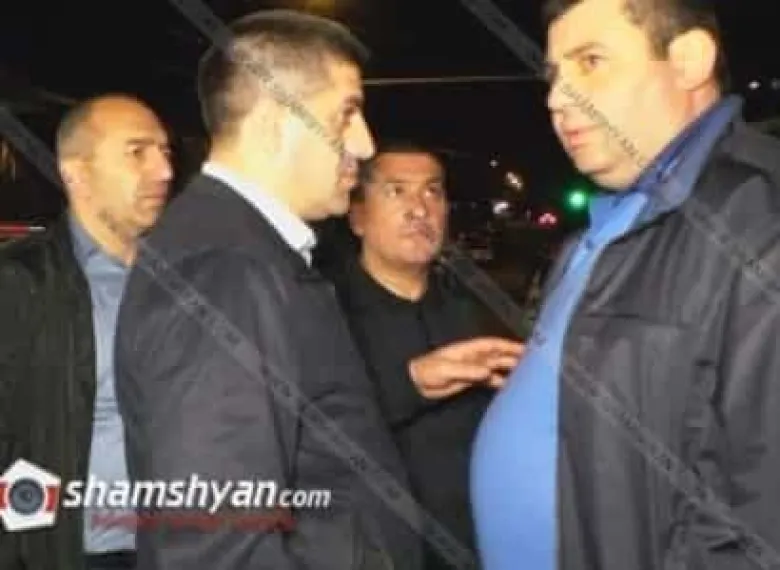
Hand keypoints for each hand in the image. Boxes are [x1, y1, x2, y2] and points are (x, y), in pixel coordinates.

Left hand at [408, 337, 523, 398]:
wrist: (416, 385)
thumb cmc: (427, 371)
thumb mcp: (446, 368)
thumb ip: (467, 369)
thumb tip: (487, 371)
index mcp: (467, 349)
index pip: (492, 344)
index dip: (507, 345)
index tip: (523, 348)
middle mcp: (472, 357)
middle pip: (497, 355)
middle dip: (513, 357)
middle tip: (531, 362)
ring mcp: (472, 368)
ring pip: (495, 367)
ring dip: (508, 370)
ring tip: (525, 374)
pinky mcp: (469, 380)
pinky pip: (488, 379)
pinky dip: (499, 381)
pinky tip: (509, 386)